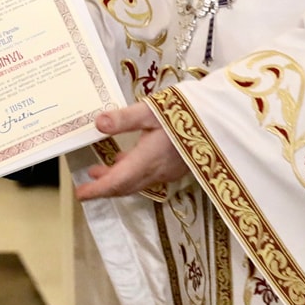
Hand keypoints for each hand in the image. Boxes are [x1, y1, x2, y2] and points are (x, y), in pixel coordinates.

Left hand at [73, 101, 188, 200]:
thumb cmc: (189, 113)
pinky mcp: (177, 167)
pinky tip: (127, 161)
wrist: (223, 124)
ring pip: (137, 183)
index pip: (117, 182)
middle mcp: (158, 171)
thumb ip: (124, 118)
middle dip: (104, 189)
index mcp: (148, 159)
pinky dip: (131, 174)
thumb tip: (97, 123)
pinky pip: (148, 177)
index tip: (81, 194)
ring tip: (99, 171)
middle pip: (126, 187)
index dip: (98, 190)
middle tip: (86, 188)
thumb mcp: (153, 110)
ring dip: (117, 181)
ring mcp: (169, 171)